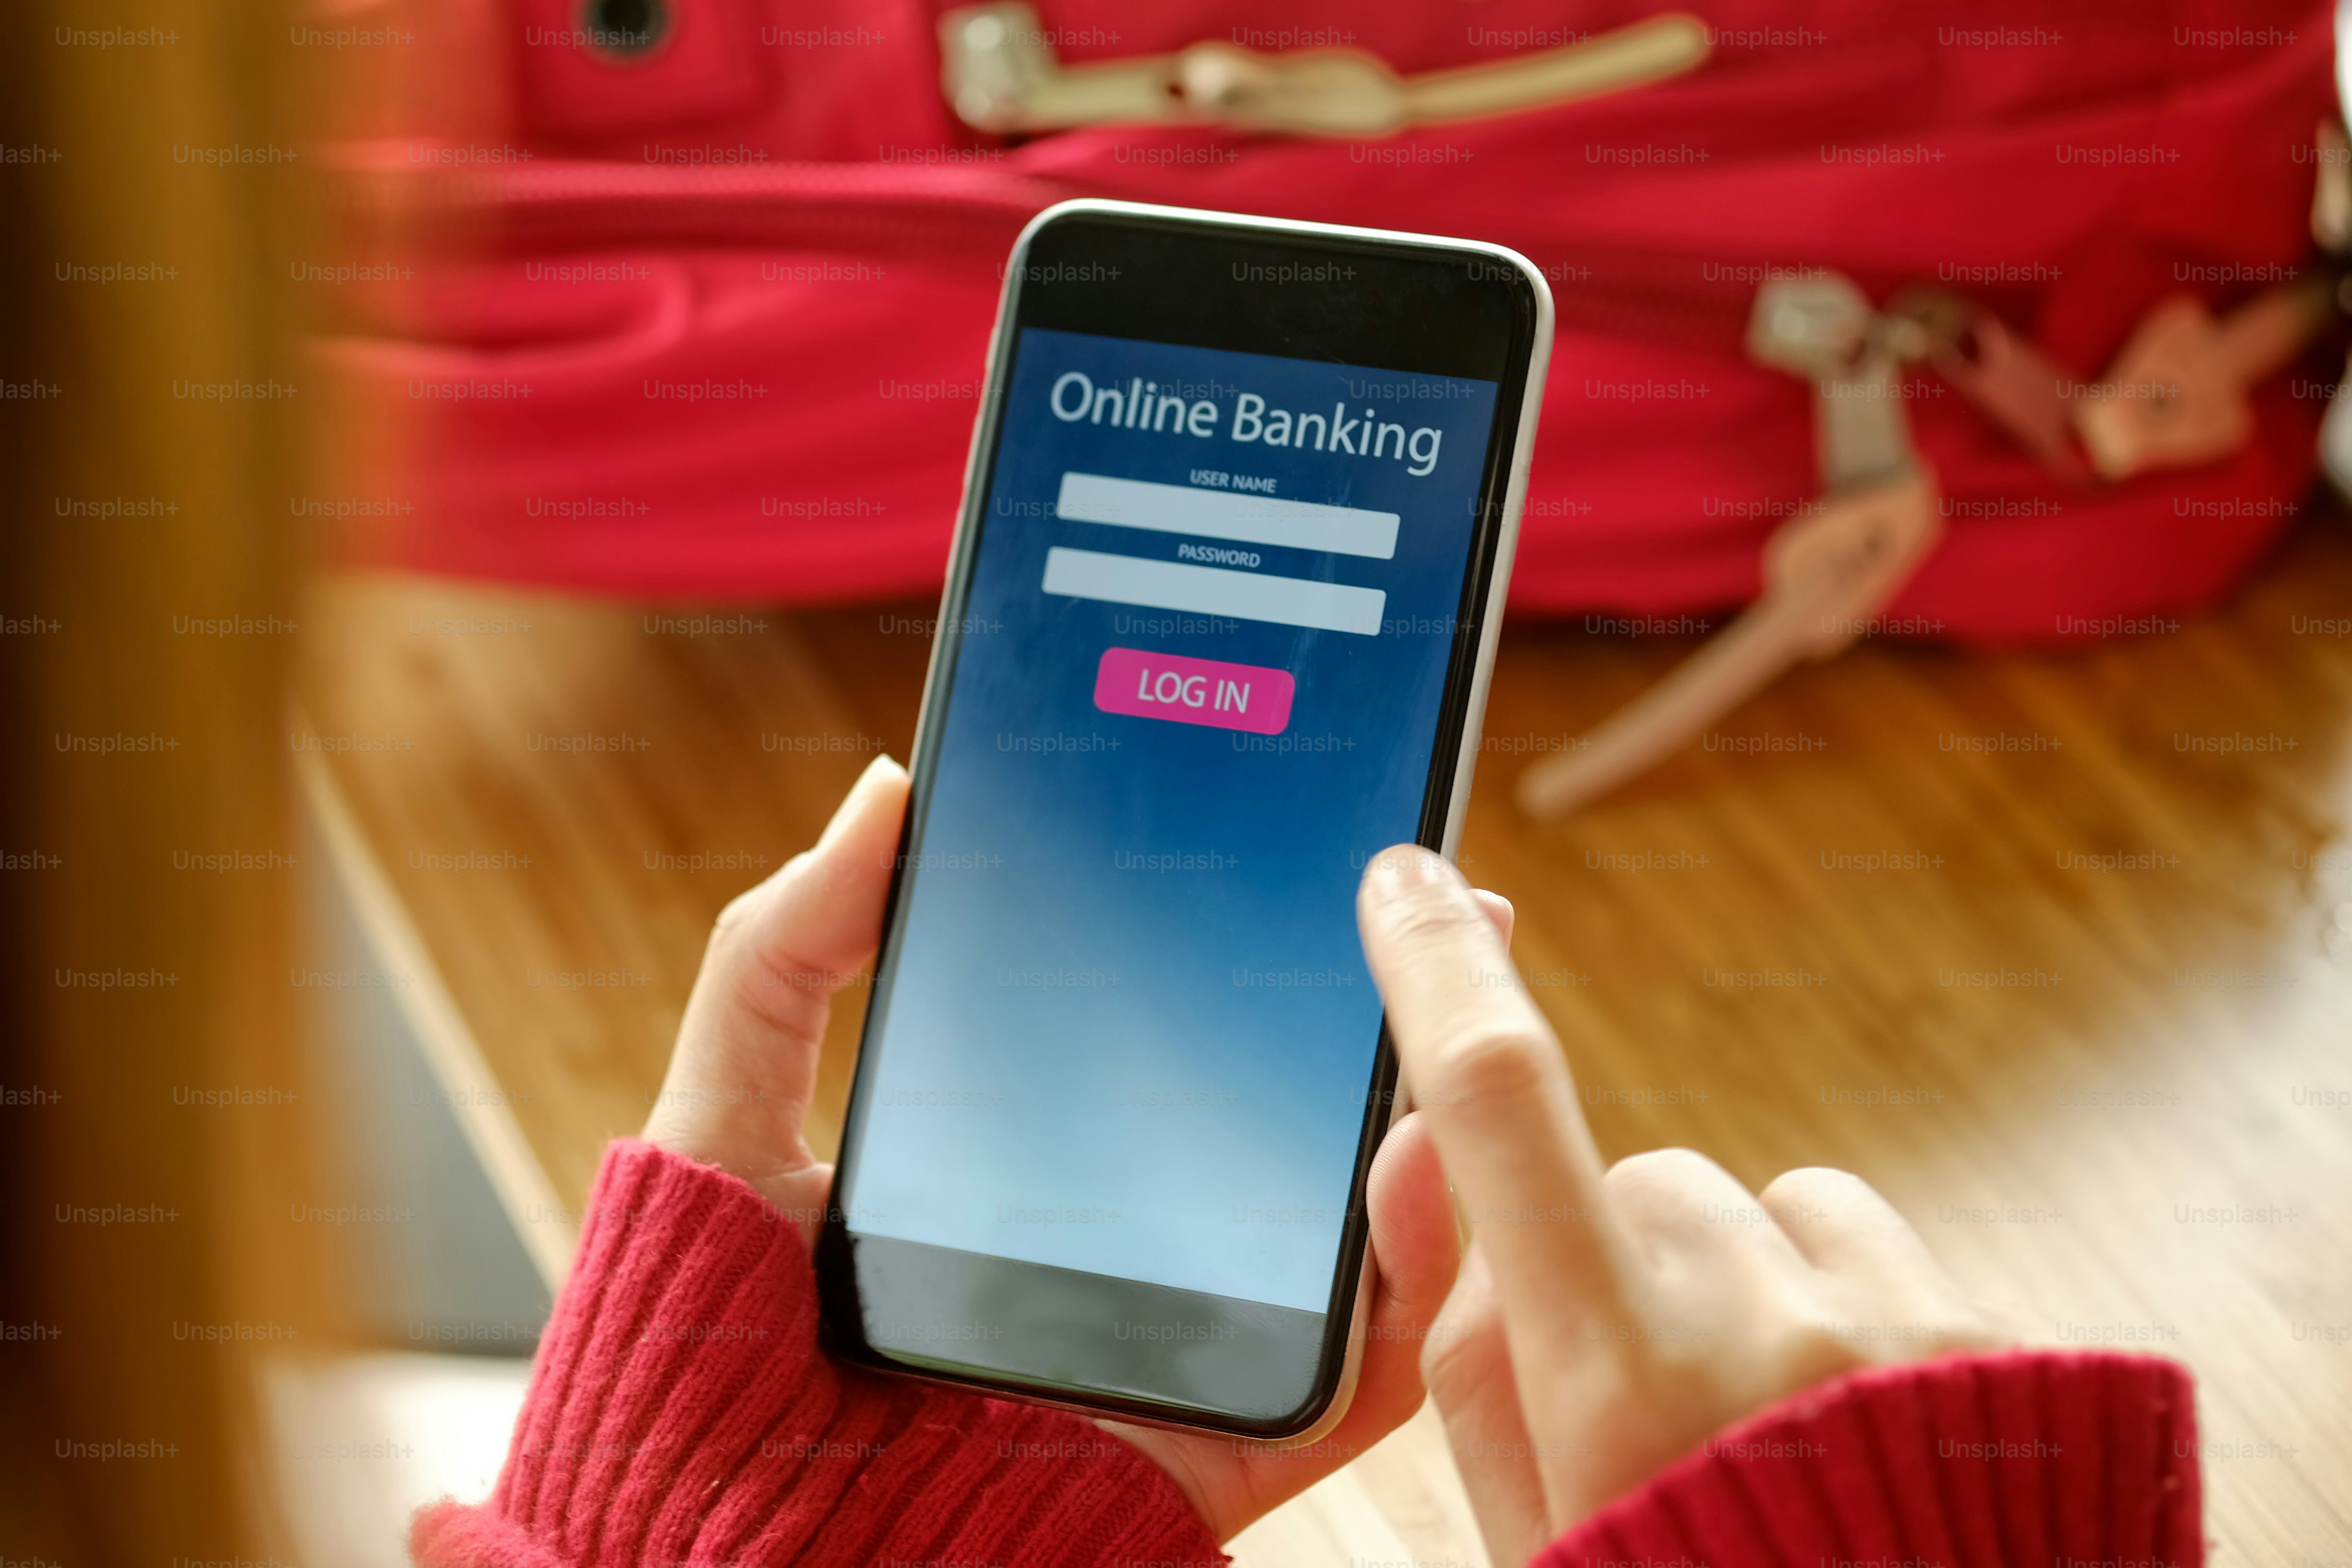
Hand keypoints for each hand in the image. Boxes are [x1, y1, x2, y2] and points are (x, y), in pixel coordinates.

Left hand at [642, 758, 1489, 1541]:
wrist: (712, 1548)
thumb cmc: (693, 1348)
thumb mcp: (722, 1121)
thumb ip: (784, 956)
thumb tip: (887, 789)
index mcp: (1026, 1160)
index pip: (1165, 1030)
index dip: (1247, 934)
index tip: (1305, 828)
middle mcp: (1122, 1241)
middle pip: (1286, 1119)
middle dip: (1383, 1005)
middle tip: (1444, 895)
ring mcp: (1181, 1342)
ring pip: (1350, 1234)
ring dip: (1431, 1116)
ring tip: (1478, 991)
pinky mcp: (1218, 1441)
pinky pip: (1351, 1374)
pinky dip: (1418, 1284)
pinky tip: (1435, 1165)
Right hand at [1356, 845, 2014, 1567]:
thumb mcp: (1523, 1518)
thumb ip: (1451, 1338)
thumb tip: (1422, 1138)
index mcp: (1607, 1389)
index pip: (1499, 1109)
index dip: (1441, 973)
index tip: (1409, 881)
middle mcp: (1753, 1332)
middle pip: (1631, 1182)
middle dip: (1608, 1262)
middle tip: (1644, 1412)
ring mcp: (1888, 1323)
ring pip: (1748, 1203)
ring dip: (1726, 1278)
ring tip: (1754, 1427)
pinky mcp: (1985, 1327)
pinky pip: (1854, 1230)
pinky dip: (1825, 1290)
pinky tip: (1837, 1409)